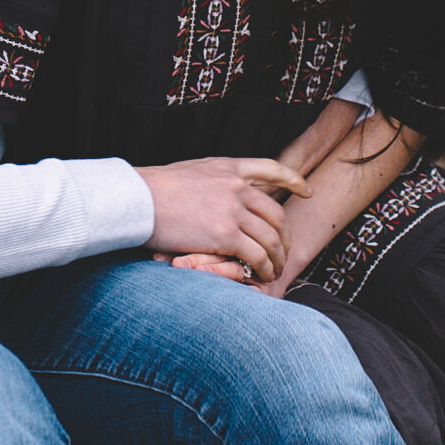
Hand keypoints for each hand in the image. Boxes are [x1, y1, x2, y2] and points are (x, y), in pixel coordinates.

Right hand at [139, 157, 308, 284]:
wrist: (138, 198)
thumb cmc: (153, 189)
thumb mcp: (190, 171)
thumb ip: (212, 180)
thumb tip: (215, 190)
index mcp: (228, 168)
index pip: (271, 169)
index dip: (293, 181)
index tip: (306, 191)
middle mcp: (236, 186)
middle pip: (276, 213)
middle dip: (285, 235)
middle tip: (284, 251)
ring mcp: (233, 209)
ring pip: (270, 237)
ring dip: (276, 258)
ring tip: (275, 271)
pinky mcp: (225, 234)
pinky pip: (256, 254)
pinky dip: (263, 268)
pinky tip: (261, 276)